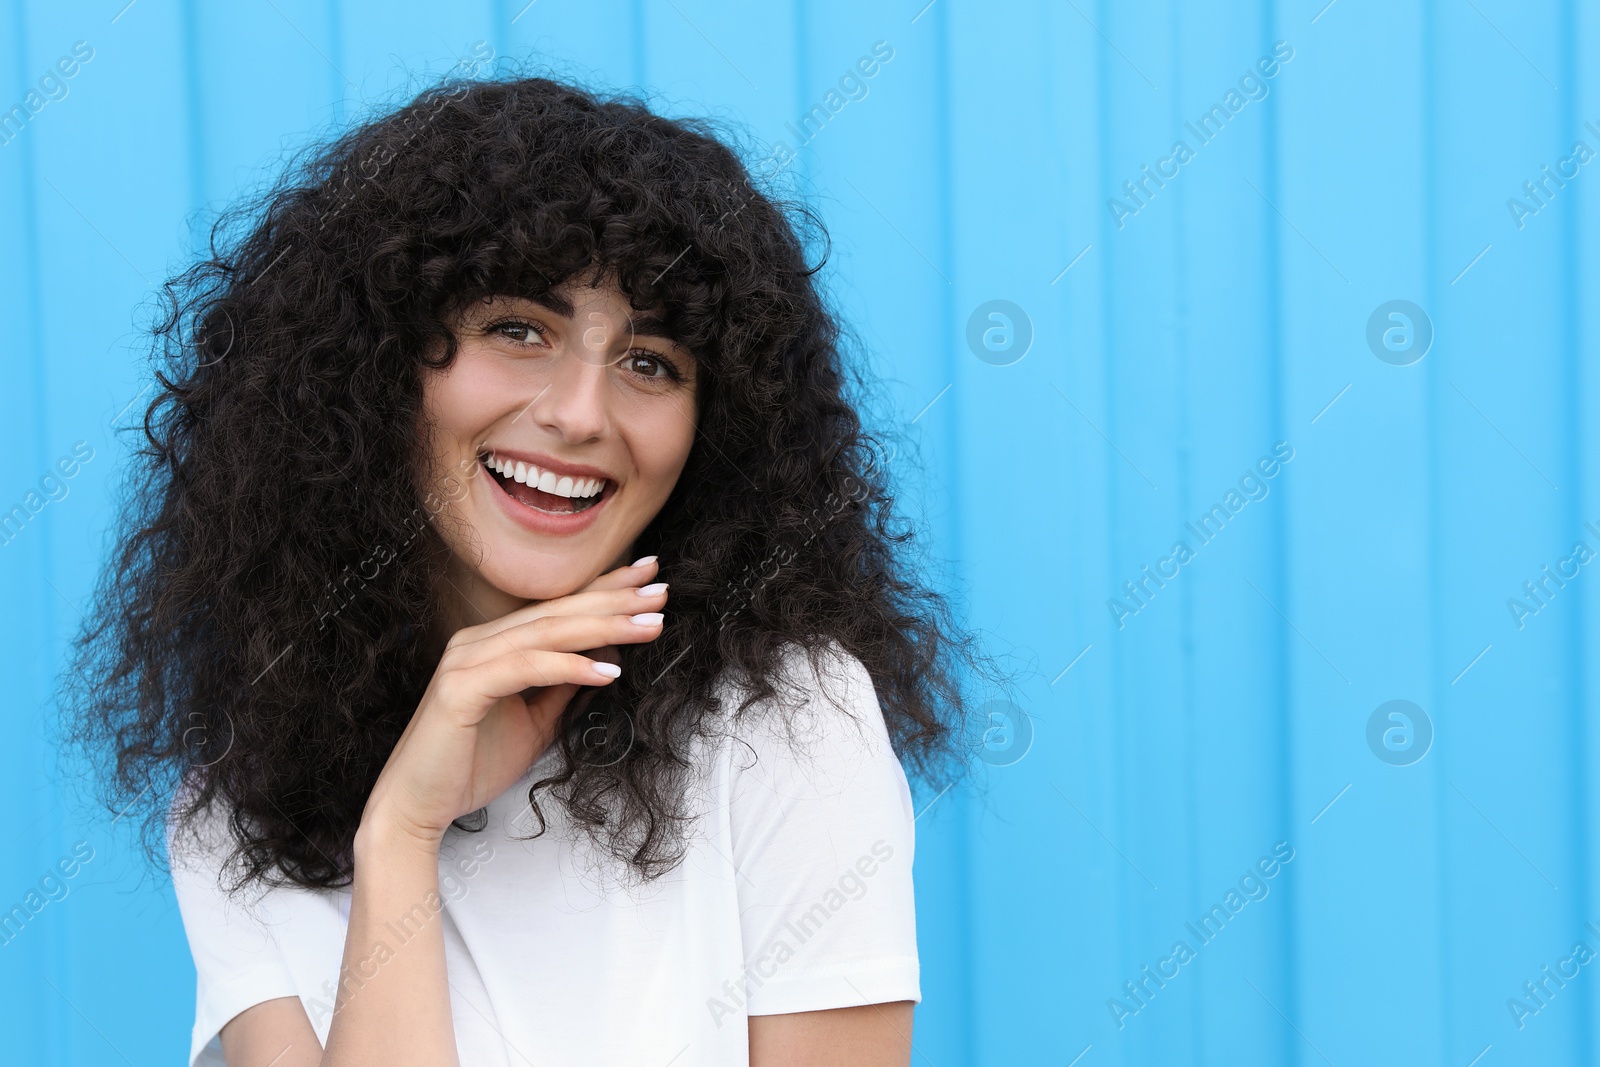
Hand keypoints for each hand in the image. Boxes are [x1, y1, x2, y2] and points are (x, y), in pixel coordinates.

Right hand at [358, 557, 669, 850]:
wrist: (417, 808)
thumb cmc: (469, 766)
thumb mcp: (535, 722)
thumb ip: (562, 688)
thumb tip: (605, 657)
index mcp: (493, 644)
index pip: (558, 609)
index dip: (605, 589)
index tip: (649, 577)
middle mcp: (478, 642)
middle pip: (558, 612)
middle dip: (614, 600)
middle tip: (661, 591)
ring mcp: (466, 661)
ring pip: (546, 632)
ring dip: (604, 626)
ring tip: (650, 626)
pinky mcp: (460, 689)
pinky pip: (525, 668)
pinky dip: (569, 666)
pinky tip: (609, 670)